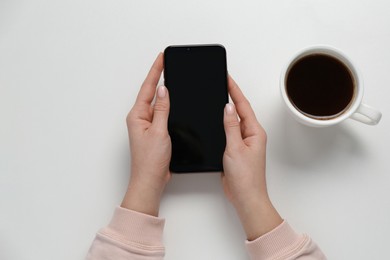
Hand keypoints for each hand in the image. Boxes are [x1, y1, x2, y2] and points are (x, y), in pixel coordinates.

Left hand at [121, 53, 170, 216]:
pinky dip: (167, 105)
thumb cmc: (150, 161)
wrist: (150, 180)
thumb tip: (163, 90)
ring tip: (169, 75)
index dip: (155, 71)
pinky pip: (160, 113)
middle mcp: (139, 118)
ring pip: (156, 103)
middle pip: (150, 93)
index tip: (161, 58)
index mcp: (137, 116)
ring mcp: (146, 125)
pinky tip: (172, 101)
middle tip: (165, 62)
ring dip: (162, 91)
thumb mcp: (159, 131)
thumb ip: (162, 109)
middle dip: (158, 76)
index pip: (148, 88)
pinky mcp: (153, 132)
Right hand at [222, 76, 281, 239]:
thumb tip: (228, 107)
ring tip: (218, 96)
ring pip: (234, 121)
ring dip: (226, 110)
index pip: (243, 106)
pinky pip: (229, 132)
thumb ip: (231, 126)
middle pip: (240, 111)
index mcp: (255, 132)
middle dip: (231, 96)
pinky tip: (216, 121)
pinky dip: (223, 125)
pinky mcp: (236, 150)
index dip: (234, 90)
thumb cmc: (246, 177)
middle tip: (222, 82)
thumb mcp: (235, 148)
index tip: (227, 78)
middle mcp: (251, 135)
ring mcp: (244, 143)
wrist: (246, 197)